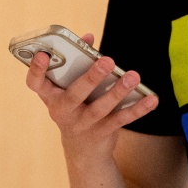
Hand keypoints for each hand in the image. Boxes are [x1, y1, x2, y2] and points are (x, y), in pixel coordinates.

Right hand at [25, 32, 158, 159]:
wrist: (82, 151)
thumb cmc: (75, 106)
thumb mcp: (69, 88)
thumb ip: (79, 60)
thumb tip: (88, 37)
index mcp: (51, 96)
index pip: (36, 83)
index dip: (36, 69)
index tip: (43, 54)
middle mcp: (63, 111)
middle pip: (75, 94)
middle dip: (92, 77)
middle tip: (107, 61)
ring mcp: (81, 124)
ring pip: (100, 108)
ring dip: (118, 92)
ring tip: (133, 77)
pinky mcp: (101, 133)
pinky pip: (121, 119)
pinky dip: (138, 109)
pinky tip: (151, 99)